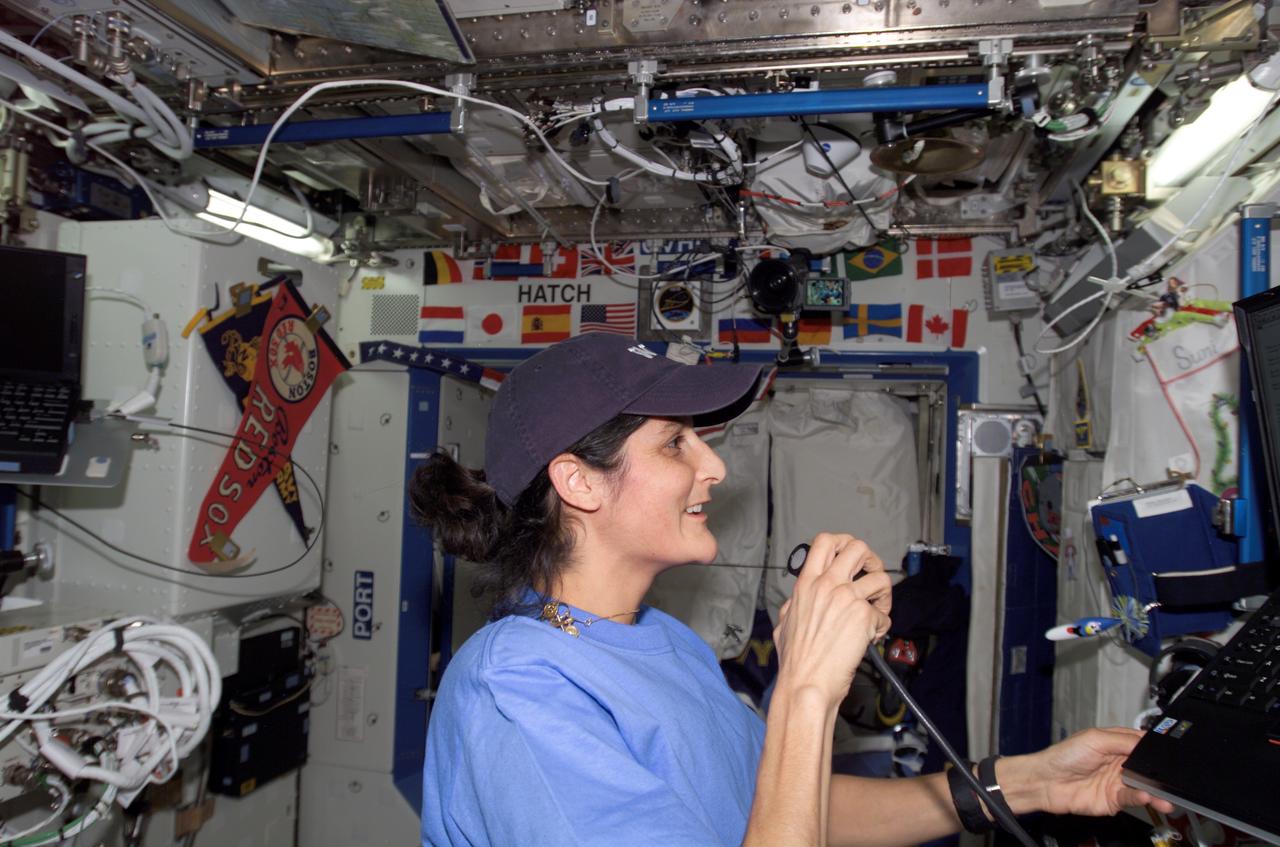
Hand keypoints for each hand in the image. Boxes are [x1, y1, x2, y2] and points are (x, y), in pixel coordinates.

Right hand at [773, 533, 892, 708]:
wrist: (807, 682)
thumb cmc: (795, 661)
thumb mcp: (783, 624)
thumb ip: (792, 606)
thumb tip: (796, 602)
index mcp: (807, 584)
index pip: (825, 542)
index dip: (843, 542)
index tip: (851, 555)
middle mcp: (827, 585)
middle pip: (858, 547)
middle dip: (871, 559)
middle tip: (871, 575)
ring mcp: (847, 599)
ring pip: (880, 578)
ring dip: (883, 595)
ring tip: (877, 611)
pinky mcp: (864, 617)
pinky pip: (883, 614)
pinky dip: (882, 626)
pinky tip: (871, 637)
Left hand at [1006, 728, 1175, 816]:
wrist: (1046, 782)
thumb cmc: (1063, 756)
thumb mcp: (1094, 739)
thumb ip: (1122, 740)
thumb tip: (1146, 742)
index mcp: (1115, 743)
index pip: (1141, 744)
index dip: (1154, 748)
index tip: (1169, 752)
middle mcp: (1118, 763)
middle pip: (1147, 767)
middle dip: (1160, 772)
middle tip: (1171, 776)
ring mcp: (1117, 782)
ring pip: (1143, 786)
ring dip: (1156, 790)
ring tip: (1166, 795)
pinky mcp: (1114, 799)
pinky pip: (1132, 799)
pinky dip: (1141, 798)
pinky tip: (1144, 796)